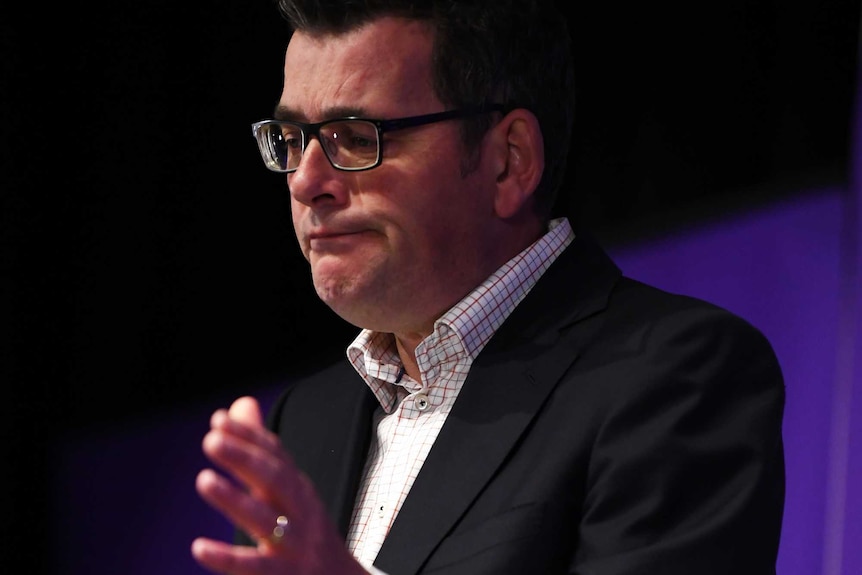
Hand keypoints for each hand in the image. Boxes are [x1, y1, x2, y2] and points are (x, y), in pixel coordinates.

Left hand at [192, 396, 367, 574]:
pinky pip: (254, 568)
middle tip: (212, 440)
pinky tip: (201, 547)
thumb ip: (260, 449)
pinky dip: (227, 558)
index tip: (219, 420)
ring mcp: (293, 545)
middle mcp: (298, 511)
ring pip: (266, 520)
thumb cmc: (306, 532)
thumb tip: (239, 405)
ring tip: (205, 481)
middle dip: (245, 458)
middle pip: (275, 480)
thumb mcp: (289, 490)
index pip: (275, 456)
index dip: (249, 437)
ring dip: (235, 500)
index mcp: (297, 488)